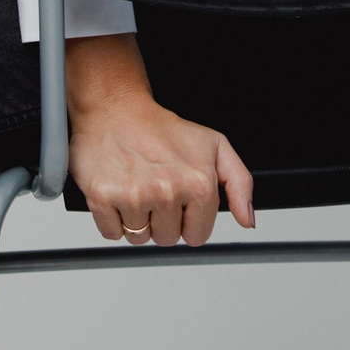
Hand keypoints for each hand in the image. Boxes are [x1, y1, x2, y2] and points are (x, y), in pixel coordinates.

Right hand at [65, 33, 255, 244]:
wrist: (116, 109)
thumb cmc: (163, 130)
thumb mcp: (215, 146)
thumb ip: (240, 184)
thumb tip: (247, 220)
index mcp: (198, 183)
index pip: (197, 236)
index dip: (187, 220)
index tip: (178, 198)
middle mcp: (167, 191)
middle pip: (167, 239)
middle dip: (161, 220)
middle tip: (155, 188)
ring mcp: (133, 195)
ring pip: (139, 238)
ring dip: (137, 219)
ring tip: (137, 186)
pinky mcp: (101, 196)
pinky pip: (111, 234)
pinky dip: (112, 219)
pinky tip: (119, 190)